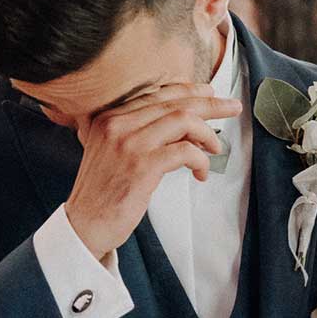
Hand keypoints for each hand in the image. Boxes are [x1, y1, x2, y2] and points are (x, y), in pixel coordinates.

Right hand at [63, 84, 241, 259]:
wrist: (84, 225)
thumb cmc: (103, 194)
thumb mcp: (112, 153)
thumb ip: (137, 134)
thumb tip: (184, 125)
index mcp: (109, 117)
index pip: (157, 94)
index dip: (188, 91)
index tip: (209, 94)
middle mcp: (117, 124)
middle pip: (174, 103)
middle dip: (210, 104)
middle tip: (232, 108)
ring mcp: (128, 144)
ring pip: (183, 120)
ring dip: (207, 134)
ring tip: (216, 149)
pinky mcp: (141, 166)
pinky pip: (184, 151)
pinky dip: (200, 160)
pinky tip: (201, 172)